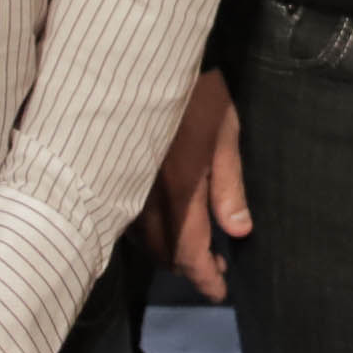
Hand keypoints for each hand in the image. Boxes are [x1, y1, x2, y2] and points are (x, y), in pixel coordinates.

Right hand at [144, 69, 251, 300]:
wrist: (149, 60)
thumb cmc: (199, 93)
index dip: (205, 278)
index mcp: (179, 187)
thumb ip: (230, 185)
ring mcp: (125, 185)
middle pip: (163, 252)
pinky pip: (127, 219)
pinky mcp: (114, 174)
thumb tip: (238, 231)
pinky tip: (166, 225)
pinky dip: (148, 233)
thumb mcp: (225, 135)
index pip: (189, 251)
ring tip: (197, 248)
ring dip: (168, 252)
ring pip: (143, 240)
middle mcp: (145, 194)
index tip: (220, 292)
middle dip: (189, 267)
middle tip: (215, 267)